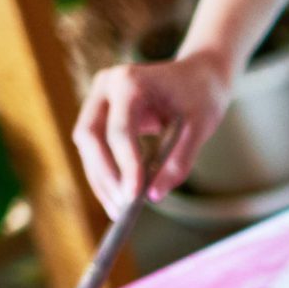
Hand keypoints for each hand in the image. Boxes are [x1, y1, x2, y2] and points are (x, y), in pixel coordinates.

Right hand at [73, 51, 232, 212]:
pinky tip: (117, 197)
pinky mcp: (100, 112)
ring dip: (101, 179)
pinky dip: (105, 172)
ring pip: (87, 144)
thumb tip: (154, 196)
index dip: (125, 165)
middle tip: (122, 209)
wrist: (198, 75)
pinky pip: (94, 147)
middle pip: (91, 136)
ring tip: (119, 212)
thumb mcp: (201, 127)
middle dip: (106, 175)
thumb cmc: (201, 97)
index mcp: (129, 81)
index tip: (134, 197)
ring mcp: (98, 98)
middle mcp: (105, 86)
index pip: (120, 130)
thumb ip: (180, 161)